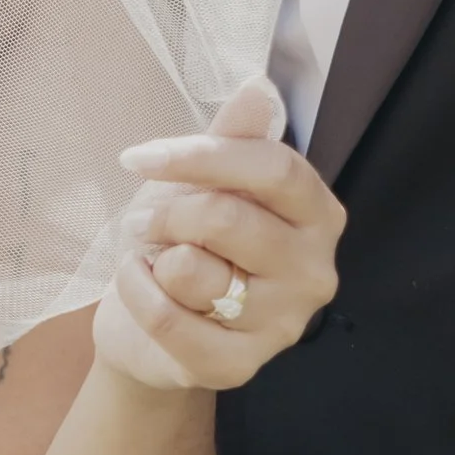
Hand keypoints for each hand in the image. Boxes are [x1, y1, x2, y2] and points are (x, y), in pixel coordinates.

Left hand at [94, 76, 344, 393]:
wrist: (149, 325)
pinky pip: (168, 319)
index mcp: (318, 214)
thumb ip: (234, 137)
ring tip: (157, 262)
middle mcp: (315, 272)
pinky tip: (140, 289)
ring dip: (153, 258)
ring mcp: (282, 325)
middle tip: (144, 220)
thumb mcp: (204, 179)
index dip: (202, 154)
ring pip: (196, 272)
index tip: (138, 156)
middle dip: (168, 213)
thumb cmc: (186, 240)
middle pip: (230, 219)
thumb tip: (257, 87)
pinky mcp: (239, 367)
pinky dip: (136, 295)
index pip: (272, 168)